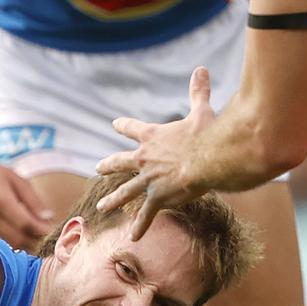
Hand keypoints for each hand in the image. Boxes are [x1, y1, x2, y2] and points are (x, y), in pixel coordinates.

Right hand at [0, 157, 52, 248]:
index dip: (42, 231)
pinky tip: (28, 237)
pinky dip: (18, 243)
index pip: (25, 224)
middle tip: (53, 239)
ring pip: (12, 244)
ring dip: (29, 245)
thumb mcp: (19, 181)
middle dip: (38, 242)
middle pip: (19, 238)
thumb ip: (34, 201)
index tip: (56, 232)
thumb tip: (49, 219)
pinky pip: (4, 243)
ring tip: (42, 239)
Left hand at [95, 66, 214, 239]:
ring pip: (125, 191)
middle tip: (97, 168)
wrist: (209, 158)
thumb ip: (198, 91)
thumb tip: (201, 68)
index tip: (114, 124)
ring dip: (114, 200)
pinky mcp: (157, 197)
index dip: (124, 125)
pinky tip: (132, 237)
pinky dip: (140, 226)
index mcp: (152, 136)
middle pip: (120, 162)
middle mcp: (144, 158)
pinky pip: (146, 214)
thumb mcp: (201, 110)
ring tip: (102, 207)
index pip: (132, 128)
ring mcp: (148, 179)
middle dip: (108, 165)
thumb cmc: (207, 134)